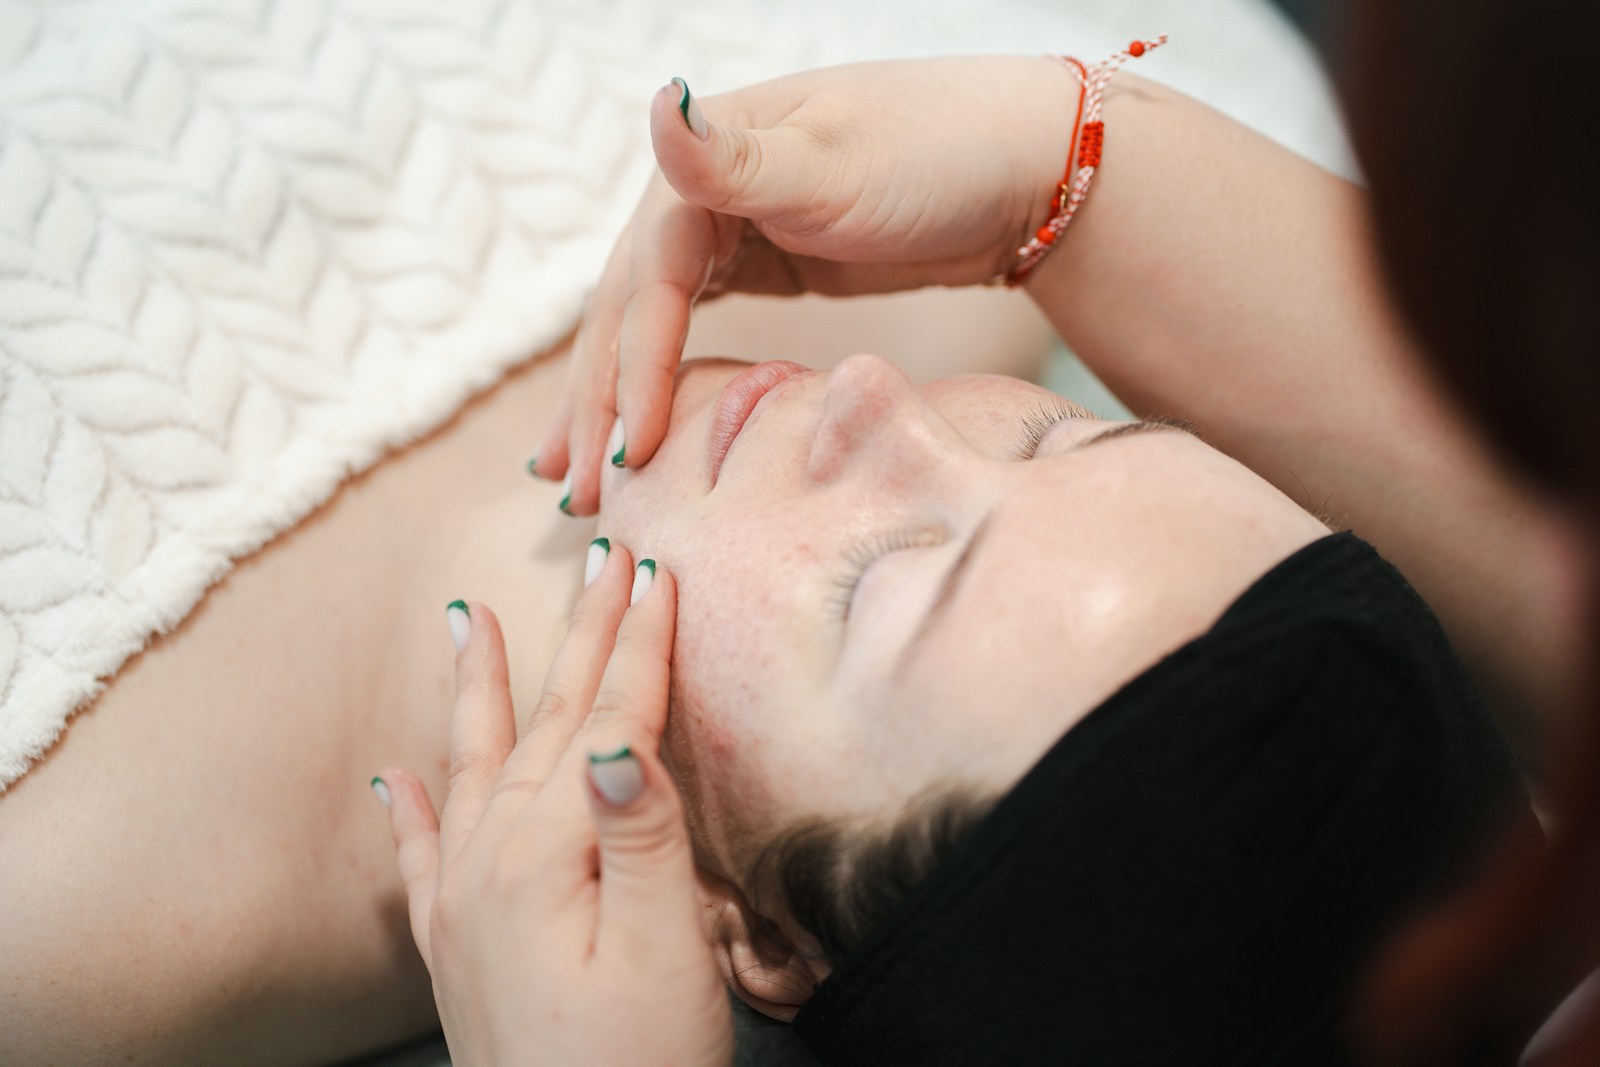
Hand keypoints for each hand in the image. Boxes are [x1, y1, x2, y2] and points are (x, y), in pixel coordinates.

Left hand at [377, 549, 732, 1066]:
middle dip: (583, 635)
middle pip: (550, 720)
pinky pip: (423, 851)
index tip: (655, 571)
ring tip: (467, 619)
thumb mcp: (665, 953)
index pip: (607, 719)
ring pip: (477, 763)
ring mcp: (467, 902)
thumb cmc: (635, 1065)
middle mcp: (495, 860)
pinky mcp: (458, 946)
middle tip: (604, 558)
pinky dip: (411, 806)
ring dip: (481, 689)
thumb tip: (621, 734)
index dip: (638, 644)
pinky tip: (395, 774)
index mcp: (551, 850)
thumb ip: (644, 836)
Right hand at [534, 56, 1078, 512]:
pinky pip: (691, 328)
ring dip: (610, 396)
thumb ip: (736, 159)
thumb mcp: (836, 163)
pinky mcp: (762, 260)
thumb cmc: (941, 154)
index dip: (631, 374)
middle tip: (569, 490)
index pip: (646, 284)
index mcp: (703, 158)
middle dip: (596, 400)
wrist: (1026, 163)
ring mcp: (729, 225)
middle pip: (628, 307)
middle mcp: (699, 189)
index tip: (627, 458)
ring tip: (572, 475)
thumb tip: (657, 100)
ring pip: (649, 323)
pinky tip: (642, 424)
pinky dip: (660, 378)